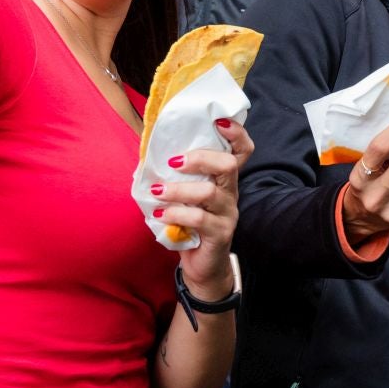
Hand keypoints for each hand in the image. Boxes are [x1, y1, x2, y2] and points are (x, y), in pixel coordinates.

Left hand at [151, 118, 251, 295]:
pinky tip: (161, 214)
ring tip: (157, 190)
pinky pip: (199, 219)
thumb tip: (147, 155)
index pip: (242, 151)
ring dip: (178, 189)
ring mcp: (228, 214)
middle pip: (229, 165)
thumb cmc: (190, 226)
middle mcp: (231, 193)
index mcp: (224, 180)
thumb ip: (176, 176)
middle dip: (200, 158)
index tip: (218, 121)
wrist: (202, 266)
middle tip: (175, 161)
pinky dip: (176, 213)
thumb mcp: (185, 197)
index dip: (236, 134)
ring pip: (209, 193)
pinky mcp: (220, 234)